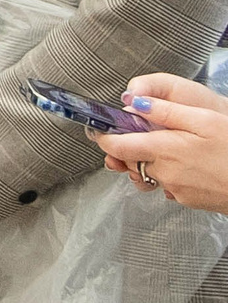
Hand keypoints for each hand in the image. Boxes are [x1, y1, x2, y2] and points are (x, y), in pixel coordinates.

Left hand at [95, 74, 227, 212]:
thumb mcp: (204, 120)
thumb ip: (165, 111)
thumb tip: (132, 103)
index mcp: (164, 149)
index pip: (117, 146)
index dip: (103, 137)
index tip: (98, 129)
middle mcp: (164, 172)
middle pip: (130, 160)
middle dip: (127, 148)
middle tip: (137, 133)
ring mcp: (174, 189)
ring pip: (147, 173)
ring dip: (148, 161)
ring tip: (167, 148)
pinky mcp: (186, 200)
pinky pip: (166, 184)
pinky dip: (168, 173)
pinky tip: (187, 165)